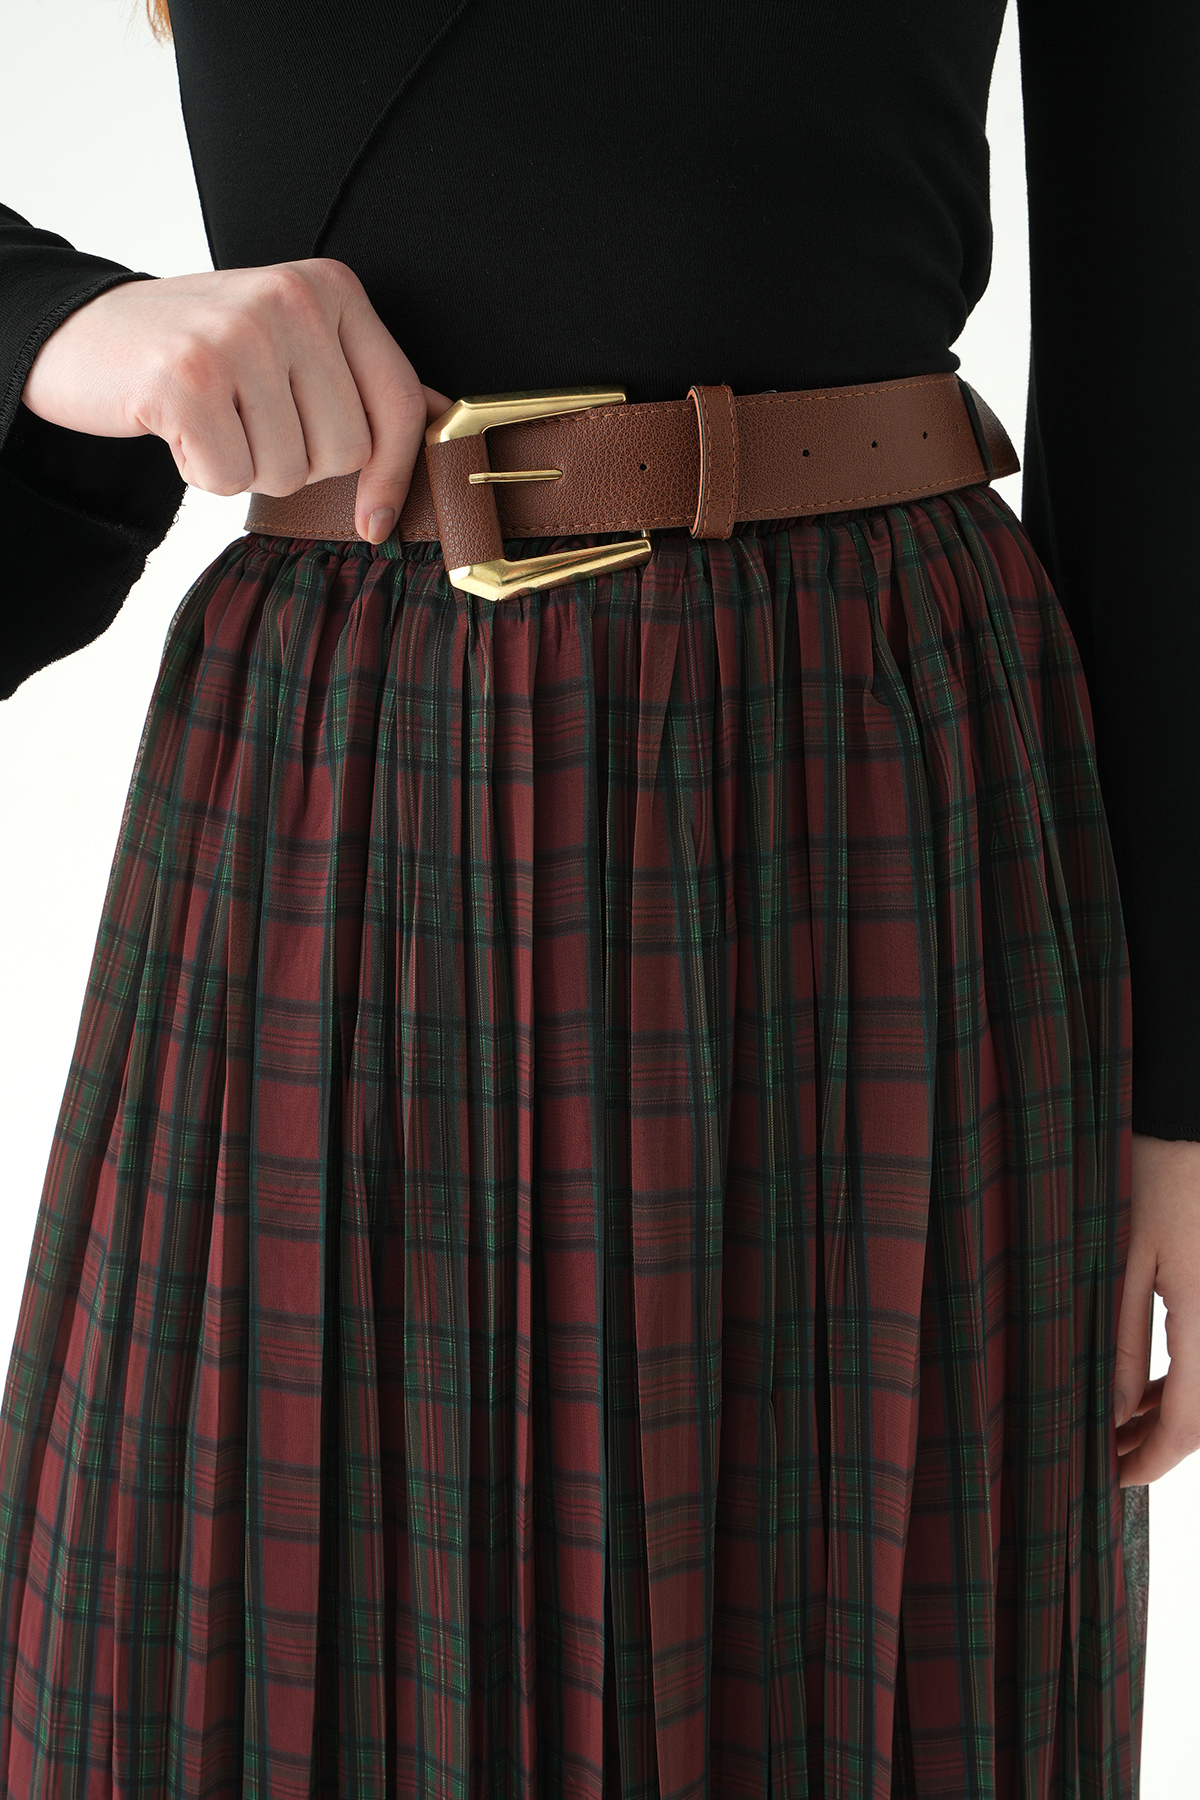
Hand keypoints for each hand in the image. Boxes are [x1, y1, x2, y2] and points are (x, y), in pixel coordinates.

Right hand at [21, 259, 452, 543]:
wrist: (85, 334)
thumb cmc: (204, 353)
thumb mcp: (294, 344)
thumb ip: (363, 378)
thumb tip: (444, 424)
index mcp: (330, 287)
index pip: (396, 403)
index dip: (394, 476)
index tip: (376, 523)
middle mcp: (290, 298)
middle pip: (345, 452)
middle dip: (299, 463)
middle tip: (251, 423)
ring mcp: (238, 333)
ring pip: (289, 473)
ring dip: (247, 468)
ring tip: (215, 420)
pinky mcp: (187, 377)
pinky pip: (231, 479)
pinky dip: (204, 473)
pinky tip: (183, 430)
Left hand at [1113, 1132, 1199, 1485]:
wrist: (1195, 1127)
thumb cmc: (1158, 1181)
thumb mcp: (1127, 1263)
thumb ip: (1119, 1343)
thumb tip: (1109, 1411)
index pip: (1186, 1426)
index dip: (1148, 1463)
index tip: (1109, 1481)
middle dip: (1156, 1446)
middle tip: (1105, 1460)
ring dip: (1168, 1417)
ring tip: (1114, 1430)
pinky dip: (1180, 1384)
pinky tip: (1141, 1392)